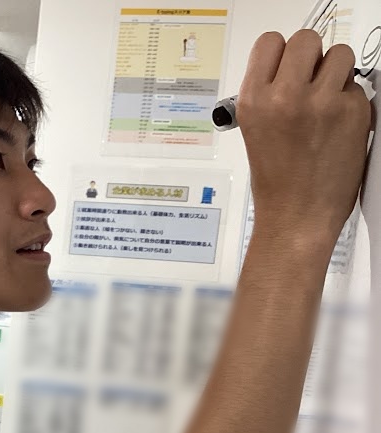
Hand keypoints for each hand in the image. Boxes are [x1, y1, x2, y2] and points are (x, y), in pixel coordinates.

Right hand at [238, 30, 370, 246]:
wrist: (296, 216)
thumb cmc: (275, 181)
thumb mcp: (254, 131)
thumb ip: (268, 94)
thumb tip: (290, 68)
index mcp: (253, 100)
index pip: (270, 42)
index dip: (282, 53)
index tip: (287, 66)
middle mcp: (285, 96)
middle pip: (308, 40)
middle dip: (312, 57)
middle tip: (310, 81)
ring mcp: (322, 103)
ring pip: (340, 54)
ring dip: (336, 72)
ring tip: (327, 99)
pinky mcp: (353, 112)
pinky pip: (357, 87)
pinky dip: (350, 101)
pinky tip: (338, 124)